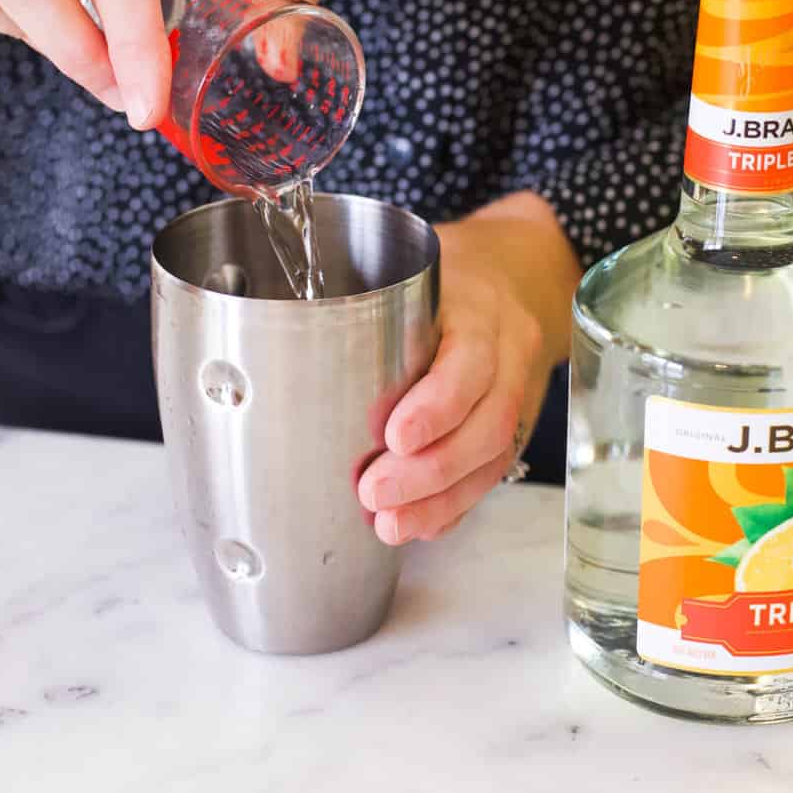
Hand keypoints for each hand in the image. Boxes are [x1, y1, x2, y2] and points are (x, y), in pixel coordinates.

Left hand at [357, 193, 579, 542]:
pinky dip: (456, 504)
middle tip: (374, 494)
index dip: (437, 406)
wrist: (517, 270)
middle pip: (487, 421)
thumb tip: (273, 355)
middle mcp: (509, 350)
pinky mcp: (517, 421)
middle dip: (430, 471)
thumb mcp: (412, 268)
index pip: (470, 361)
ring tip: (391, 524)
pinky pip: (495, 471)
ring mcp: (519, 388)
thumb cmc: (449, 271)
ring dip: (441, 499)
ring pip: (495, 454)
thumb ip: (365, 305)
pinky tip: (420, 523)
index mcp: (481, 307)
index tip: (393, 437)